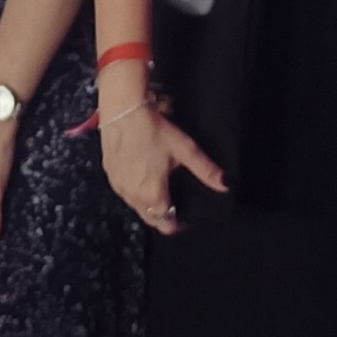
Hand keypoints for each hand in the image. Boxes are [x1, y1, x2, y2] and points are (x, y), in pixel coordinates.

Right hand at [95, 90, 225, 236]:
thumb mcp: (185, 149)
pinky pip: (124, 192)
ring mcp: (118, 186)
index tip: (186, 215)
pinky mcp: (109, 174)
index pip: (165, 224)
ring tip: (159, 186)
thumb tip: (226, 185)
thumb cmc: (154, 130)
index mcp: (153, 195)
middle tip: (175, 199)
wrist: (123, 111)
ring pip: (135, 206)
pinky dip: (134, 190)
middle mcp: (133, 196)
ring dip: (148, 203)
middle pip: (150, 219)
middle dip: (163, 215)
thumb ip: (205, 170)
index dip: (178, 223)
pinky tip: (141, 173)